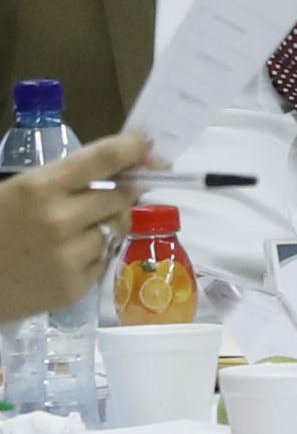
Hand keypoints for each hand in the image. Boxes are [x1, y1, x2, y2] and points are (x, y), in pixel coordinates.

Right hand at [0, 130, 148, 323]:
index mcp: (38, 188)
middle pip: (121, 196)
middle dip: (129, 187)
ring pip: (115, 229)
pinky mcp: (75, 288)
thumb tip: (111, 170)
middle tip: (134, 181)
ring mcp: (70, 257)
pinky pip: (103, 260)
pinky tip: (67, 255)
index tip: (146, 144)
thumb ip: (57, 181)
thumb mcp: (12, 192)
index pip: (101, 159)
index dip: (131, 148)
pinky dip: (94, 254)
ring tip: (79, 227)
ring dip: (108, 223)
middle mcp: (60, 220)